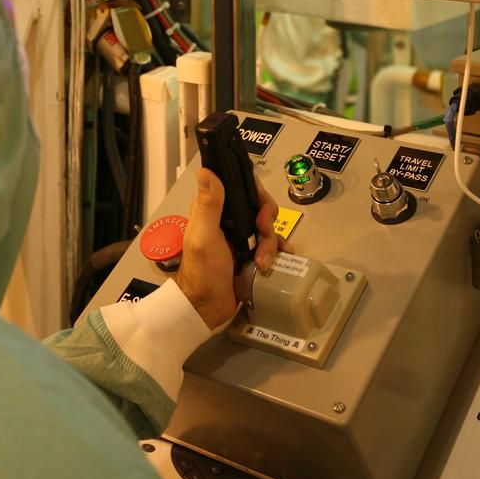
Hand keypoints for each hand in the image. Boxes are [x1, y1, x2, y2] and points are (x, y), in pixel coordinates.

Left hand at [174, 168, 288, 329]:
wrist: (207, 308)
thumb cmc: (202, 272)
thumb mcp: (204, 236)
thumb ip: (209, 204)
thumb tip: (204, 170)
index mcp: (214, 210)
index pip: (241, 187)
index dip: (256, 193)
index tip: (260, 210)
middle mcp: (228, 219)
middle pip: (260, 207)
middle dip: (267, 223)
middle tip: (263, 235)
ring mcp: (241, 237)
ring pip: (268, 228)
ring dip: (270, 244)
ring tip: (262, 263)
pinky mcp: (251, 254)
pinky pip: (271, 246)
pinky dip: (276, 253)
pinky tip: (274, 263)